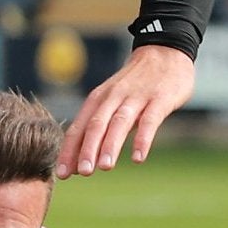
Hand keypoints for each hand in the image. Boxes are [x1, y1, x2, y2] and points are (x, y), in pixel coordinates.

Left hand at [58, 43, 194, 176]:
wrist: (165, 52)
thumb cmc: (135, 84)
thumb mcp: (112, 101)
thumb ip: (98, 129)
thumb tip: (78, 163)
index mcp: (98, 100)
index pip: (79, 128)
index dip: (70, 151)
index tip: (62, 174)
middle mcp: (113, 98)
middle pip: (96, 125)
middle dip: (87, 150)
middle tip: (82, 173)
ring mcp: (136, 98)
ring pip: (119, 123)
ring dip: (110, 145)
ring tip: (104, 167)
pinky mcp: (159, 99)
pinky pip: (150, 121)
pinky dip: (143, 139)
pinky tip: (138, 158)